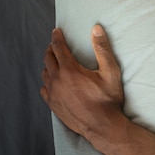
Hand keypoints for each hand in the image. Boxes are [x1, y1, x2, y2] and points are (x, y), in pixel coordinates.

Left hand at [40, 25, 125, 144]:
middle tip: (55, 44)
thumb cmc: (108, 100)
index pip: (58, 47)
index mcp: (70, 70)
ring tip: (54, 61)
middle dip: (51, 48)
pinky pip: (44, 88)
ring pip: (45, 73)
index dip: (57, 37)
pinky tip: (52, 81)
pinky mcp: (53, 104)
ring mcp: (53, 93)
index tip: (56, 31)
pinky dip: (47, 81)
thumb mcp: (110, 72)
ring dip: (48, 64)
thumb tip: (96, 29)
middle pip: (48, 58)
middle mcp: (57, 80)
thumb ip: (102, 49)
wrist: (102, 126)